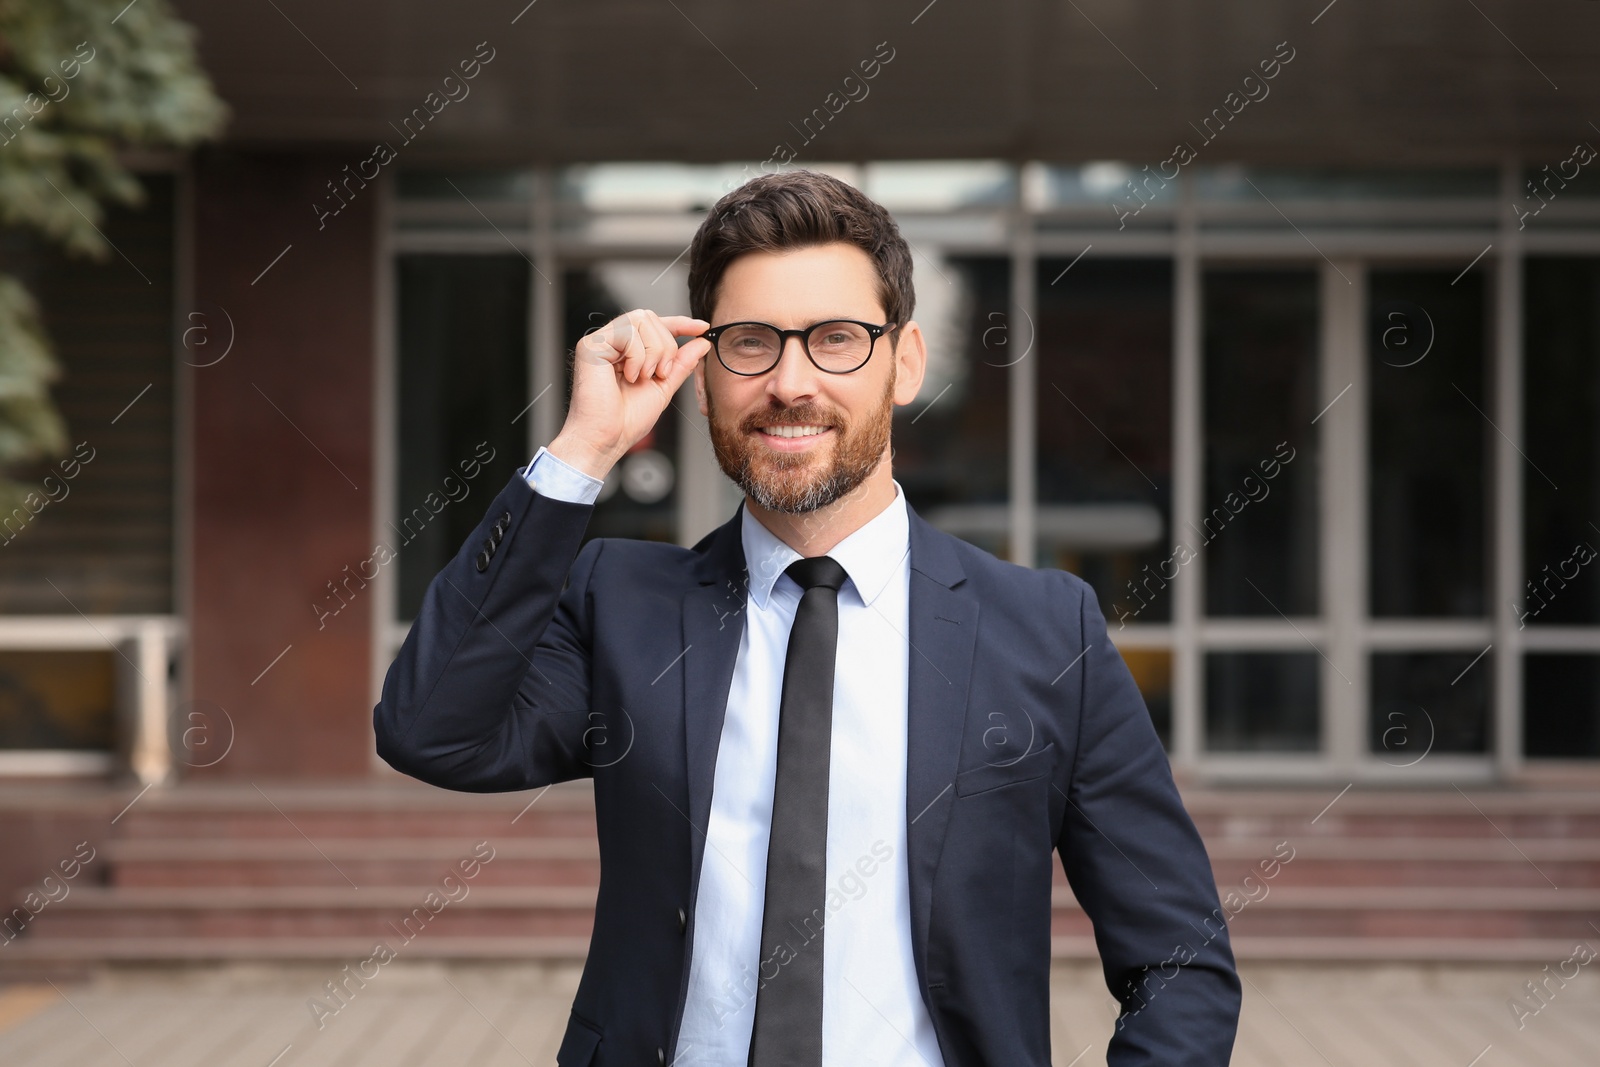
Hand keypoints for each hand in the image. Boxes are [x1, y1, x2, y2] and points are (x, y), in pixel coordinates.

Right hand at [550, 309, 711, 479]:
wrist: (606, 439)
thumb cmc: (626, 421)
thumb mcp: (663, 387)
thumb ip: (681, 364)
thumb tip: (701, 343)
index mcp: (627, 351)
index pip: (654, 325)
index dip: (680, 323)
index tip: (702, 327)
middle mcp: (611, 343)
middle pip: (649, 317)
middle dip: (665, 345)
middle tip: (660, 373)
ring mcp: (600, 342)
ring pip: (640, 321)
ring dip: (653, 351)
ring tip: (644, 377)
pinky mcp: (590, 345)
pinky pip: (626, 333)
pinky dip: (637, 357)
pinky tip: (629, 376)